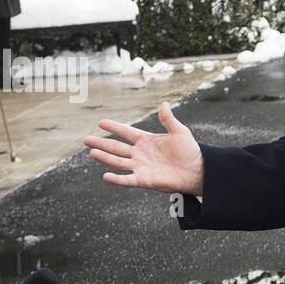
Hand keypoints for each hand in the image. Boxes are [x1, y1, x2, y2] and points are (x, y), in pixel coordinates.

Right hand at [84, 101, 204, 195]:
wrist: (198, 171)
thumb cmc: (190, 152)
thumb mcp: (179, 132)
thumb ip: (168, 119)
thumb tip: (164, 103)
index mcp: (147, 141)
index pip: (126, 132)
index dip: (114, 127)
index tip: (101, 122)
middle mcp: (140, 154)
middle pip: (117, 147)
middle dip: (102, 143)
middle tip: (86, 139)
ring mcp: (141, 167)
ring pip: (118, 162)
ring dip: (105, 157)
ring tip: (92, 152)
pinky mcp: (144, 180)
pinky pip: (127, 180)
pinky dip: (117, 179)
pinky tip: (105, 176)